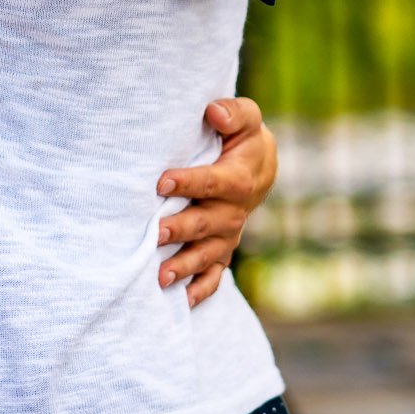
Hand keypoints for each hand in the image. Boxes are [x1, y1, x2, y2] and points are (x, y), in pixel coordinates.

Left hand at [154, 97, 277, 307]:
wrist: (259, 166)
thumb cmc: (242, 139)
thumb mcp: (246, 118)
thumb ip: (233, 113)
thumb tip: (213, 110)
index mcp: (238, 179)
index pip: (212, 182)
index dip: (188, 181)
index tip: (162, 181)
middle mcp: (234, 212)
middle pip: (206, 223)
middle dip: (180, 229)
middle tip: (155, 233)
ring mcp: (228, 235)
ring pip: (207, 254)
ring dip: (185, 265)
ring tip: (161, 276)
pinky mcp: (223, 249)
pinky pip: (214, 275)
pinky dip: (201, 290)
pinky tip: (182, 302)